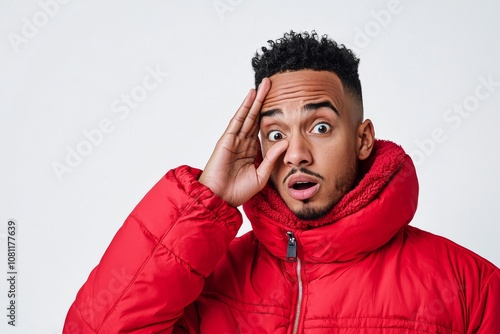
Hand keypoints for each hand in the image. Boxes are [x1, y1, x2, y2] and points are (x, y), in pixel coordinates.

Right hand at [199, 78, 287, 206]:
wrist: (220, 199)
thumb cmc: (238, 192)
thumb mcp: (261, 176)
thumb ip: (272, 159)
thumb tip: (286, 142)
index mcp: (251, 151)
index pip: (261, 128)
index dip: (269, 115)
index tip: (279, 103)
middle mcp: (243, 143)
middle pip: (255, 117)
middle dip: (263, 101)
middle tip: (272, 85)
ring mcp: (234, 140)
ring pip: (247, 115)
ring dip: (255, 100)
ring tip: (263, 85)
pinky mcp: (226, 140)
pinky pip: (238, 120)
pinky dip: (244, 107)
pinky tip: (250, 96)